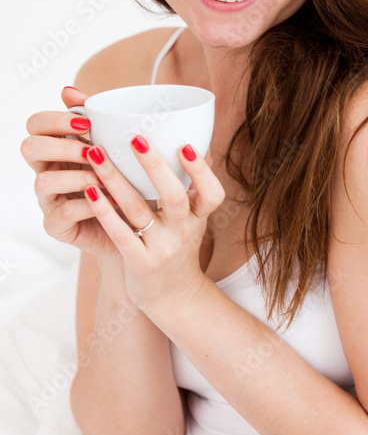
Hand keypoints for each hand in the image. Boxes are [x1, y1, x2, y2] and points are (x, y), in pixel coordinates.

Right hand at [20, 86, 123, 260]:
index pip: (36, 124)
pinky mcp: (57, 225)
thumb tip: (68, 90)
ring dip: (77, 176)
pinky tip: (113, 202)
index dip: (55, 120)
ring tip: (106, 180)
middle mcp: (46, 171)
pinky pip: (64, 212)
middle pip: (28, 147)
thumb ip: (98, 121)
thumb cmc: (128, 182)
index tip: (88, 124)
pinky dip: (90, 205)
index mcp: (56, 148)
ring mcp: (48, 199)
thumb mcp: (119, 150)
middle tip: (93, 151)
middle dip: (62, 146)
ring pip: (42, 181)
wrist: (140, 228)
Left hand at [79, 133, 224, 314]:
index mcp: (199, 217)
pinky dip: (103, 210)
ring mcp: (161, 248)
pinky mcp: (139, 263)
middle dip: (154, 166)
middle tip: (135, 138)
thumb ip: (192, 184)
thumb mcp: (194, 218)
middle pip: (173, 196)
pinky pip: (119, 233)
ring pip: (138, 210)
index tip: (185, 144)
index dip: (201, 170)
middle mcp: (183, 231)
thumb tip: (195, 138)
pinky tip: (89, 190)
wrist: (173, 296)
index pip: (212, 193)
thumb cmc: (178, 245)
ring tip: (96, 153)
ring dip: (116, 179)